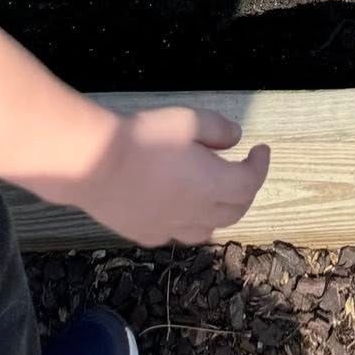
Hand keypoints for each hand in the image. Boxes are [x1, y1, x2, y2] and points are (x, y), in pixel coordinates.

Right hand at [73, 106, 269, 246]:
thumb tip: (235, 139)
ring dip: (219, 211)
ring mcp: (169, 229)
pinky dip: (189, 221)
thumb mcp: (187, 120)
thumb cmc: (143, 137)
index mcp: (212, 185)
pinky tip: (178, 206)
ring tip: (215, 191)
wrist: (93, 164)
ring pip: (207, 229)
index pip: (249, 183)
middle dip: (245, 190)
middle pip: (234, 211)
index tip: (260, 150)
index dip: (260, 166)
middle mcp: (195, 214)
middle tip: (242, 170)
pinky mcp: (146, 235)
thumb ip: (217, 130)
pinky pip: (177, 234)